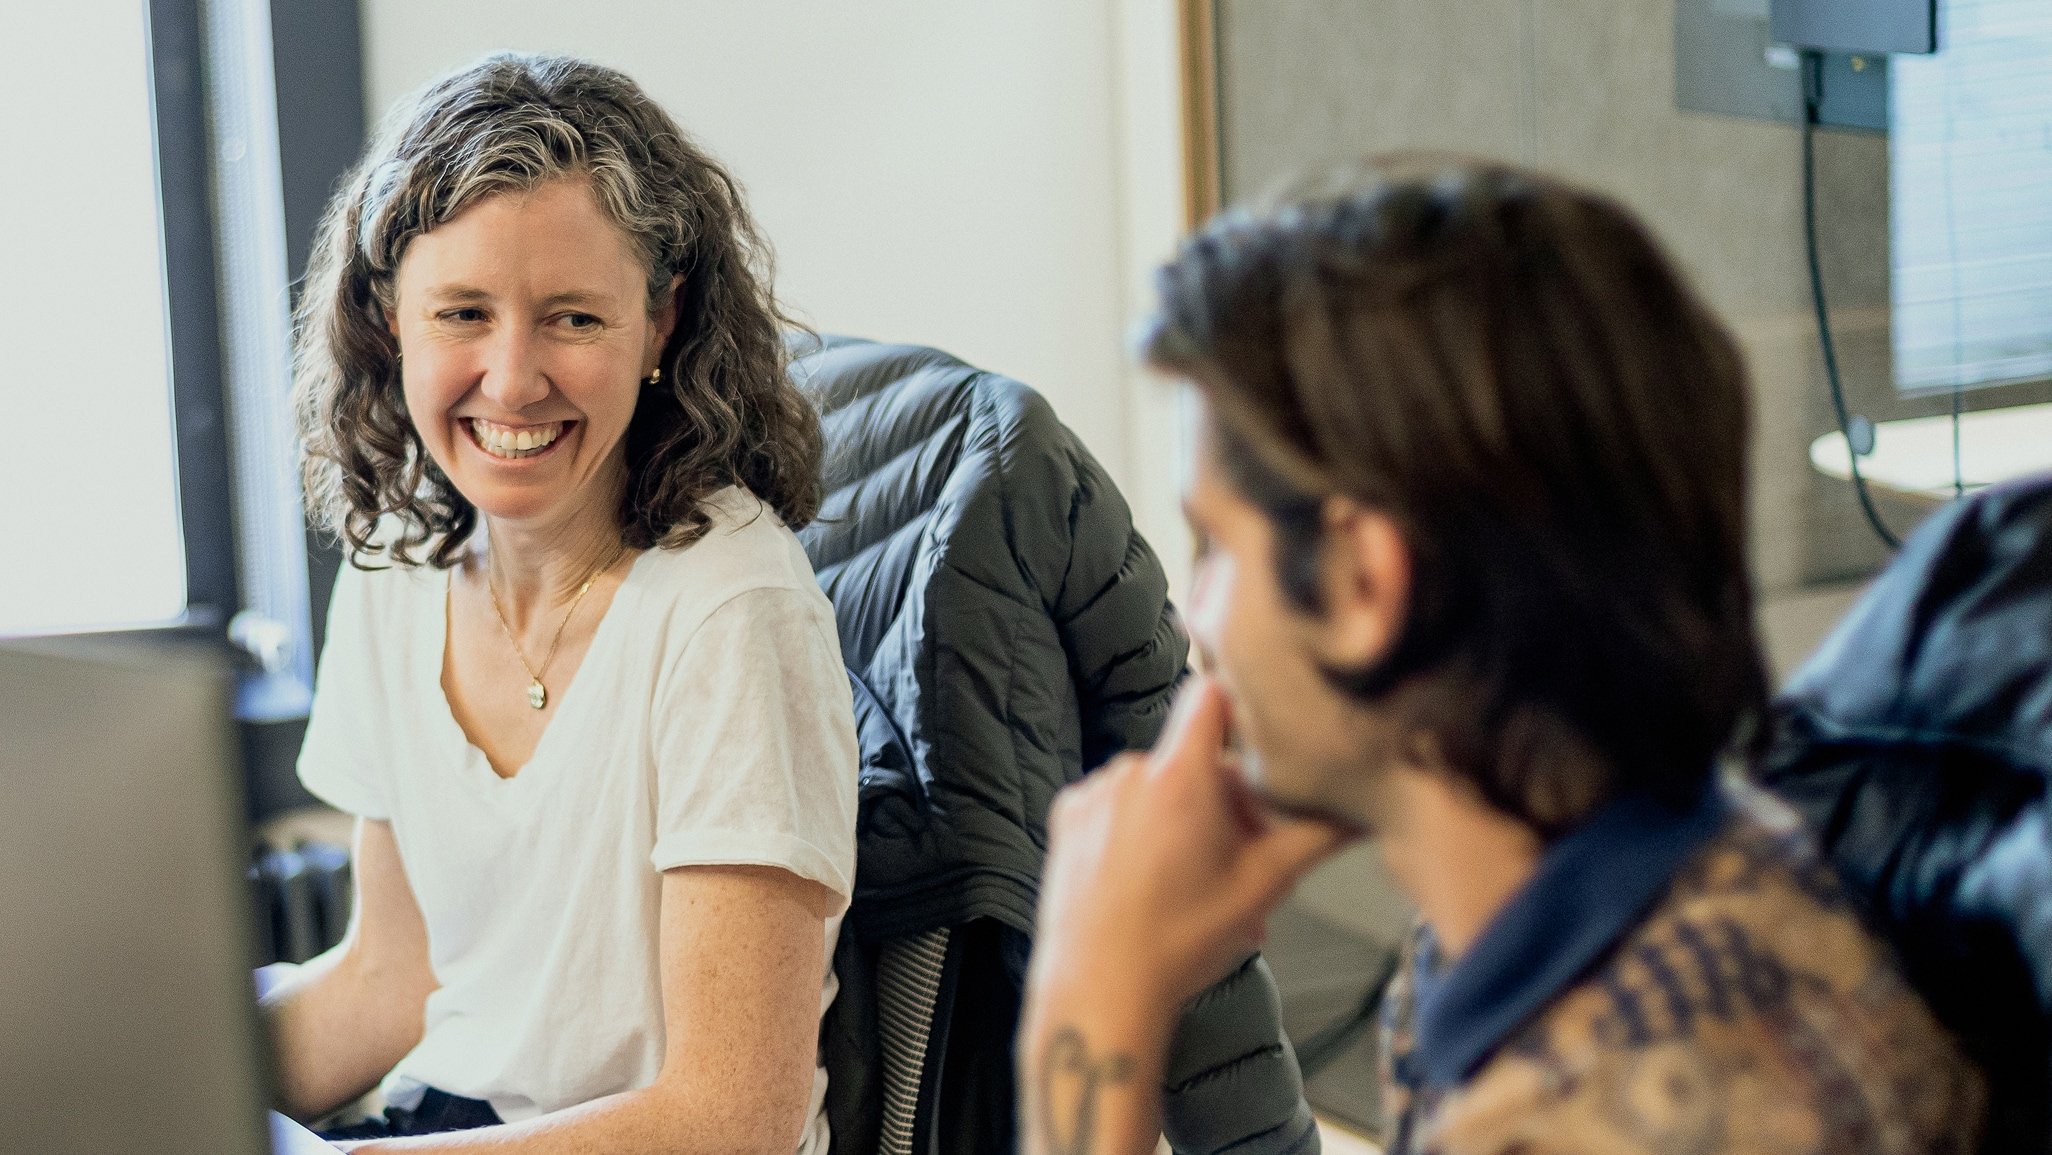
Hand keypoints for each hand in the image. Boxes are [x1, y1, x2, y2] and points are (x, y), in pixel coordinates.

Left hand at [1030, 676, 1358, 1016]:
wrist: (1099, 988)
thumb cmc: (1181, 939)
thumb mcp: (1264, 885)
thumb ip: (1317, 836)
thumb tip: (1364, 811)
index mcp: (1181, 776)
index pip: (1211, 696)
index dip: (1238, 710)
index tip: (1256, 743)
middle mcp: (1131, 772)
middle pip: (1190, 757)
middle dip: (1220, 798)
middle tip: (1239, 856)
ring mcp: (1093, 793)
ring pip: (1153, 786)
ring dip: (1179, 818)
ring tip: (1194, 880)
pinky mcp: (1066, 817)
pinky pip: (1114, 804)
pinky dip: (1135, 829)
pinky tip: (1148, 878)